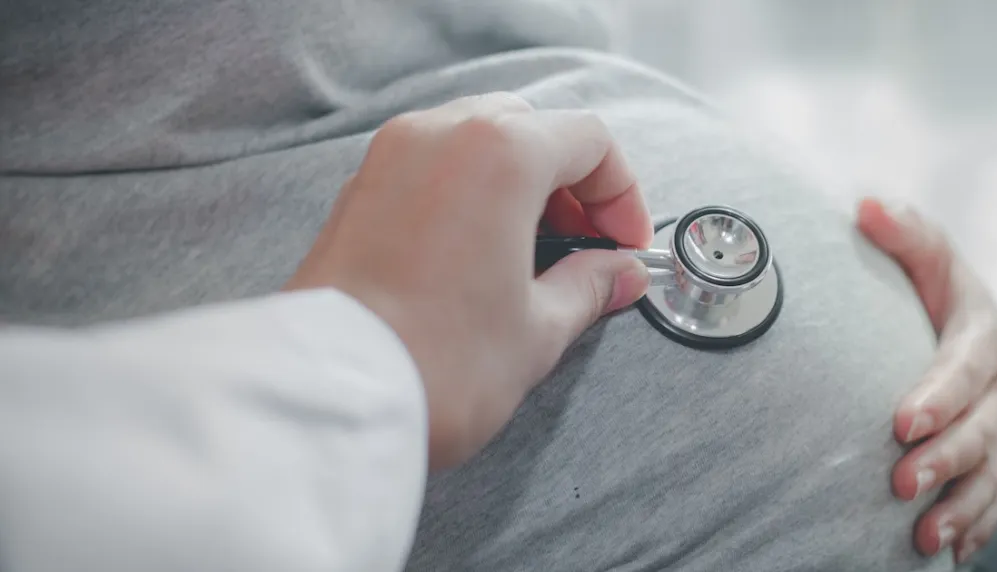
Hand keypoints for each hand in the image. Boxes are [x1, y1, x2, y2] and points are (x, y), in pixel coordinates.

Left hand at [285, 93, 653, 469]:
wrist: (329, 398)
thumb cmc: (434, 363)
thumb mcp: (537, 330)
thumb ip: (589, 286)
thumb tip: (618, 274)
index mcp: (498, 153)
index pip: (588, 142)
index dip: (622, 194)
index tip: (625, 245)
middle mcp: (439, 135)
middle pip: (531, 128)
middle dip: (570, 184)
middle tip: (585, 246)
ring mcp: (389, 157)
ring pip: (476, 140)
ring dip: (519, 185)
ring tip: (533, 253)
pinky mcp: (357, 191)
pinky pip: (431, 167)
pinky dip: (468, 192)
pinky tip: (480, 254)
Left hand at [857, 198, 996, 563]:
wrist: (954, 330)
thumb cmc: (926, 292)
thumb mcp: (924, 260)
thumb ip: (903, 236)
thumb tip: (864, 205)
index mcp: (986, 336)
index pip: (968, 367)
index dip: (941, 395)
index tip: (900, 421)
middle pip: (983, 430)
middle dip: (945, 459)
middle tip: (901, 483)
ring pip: (991, 475)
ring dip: (960, 507)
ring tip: (923, 536)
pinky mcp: (991, 463)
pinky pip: (993, 503)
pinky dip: (973, 528)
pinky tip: (945, 554)